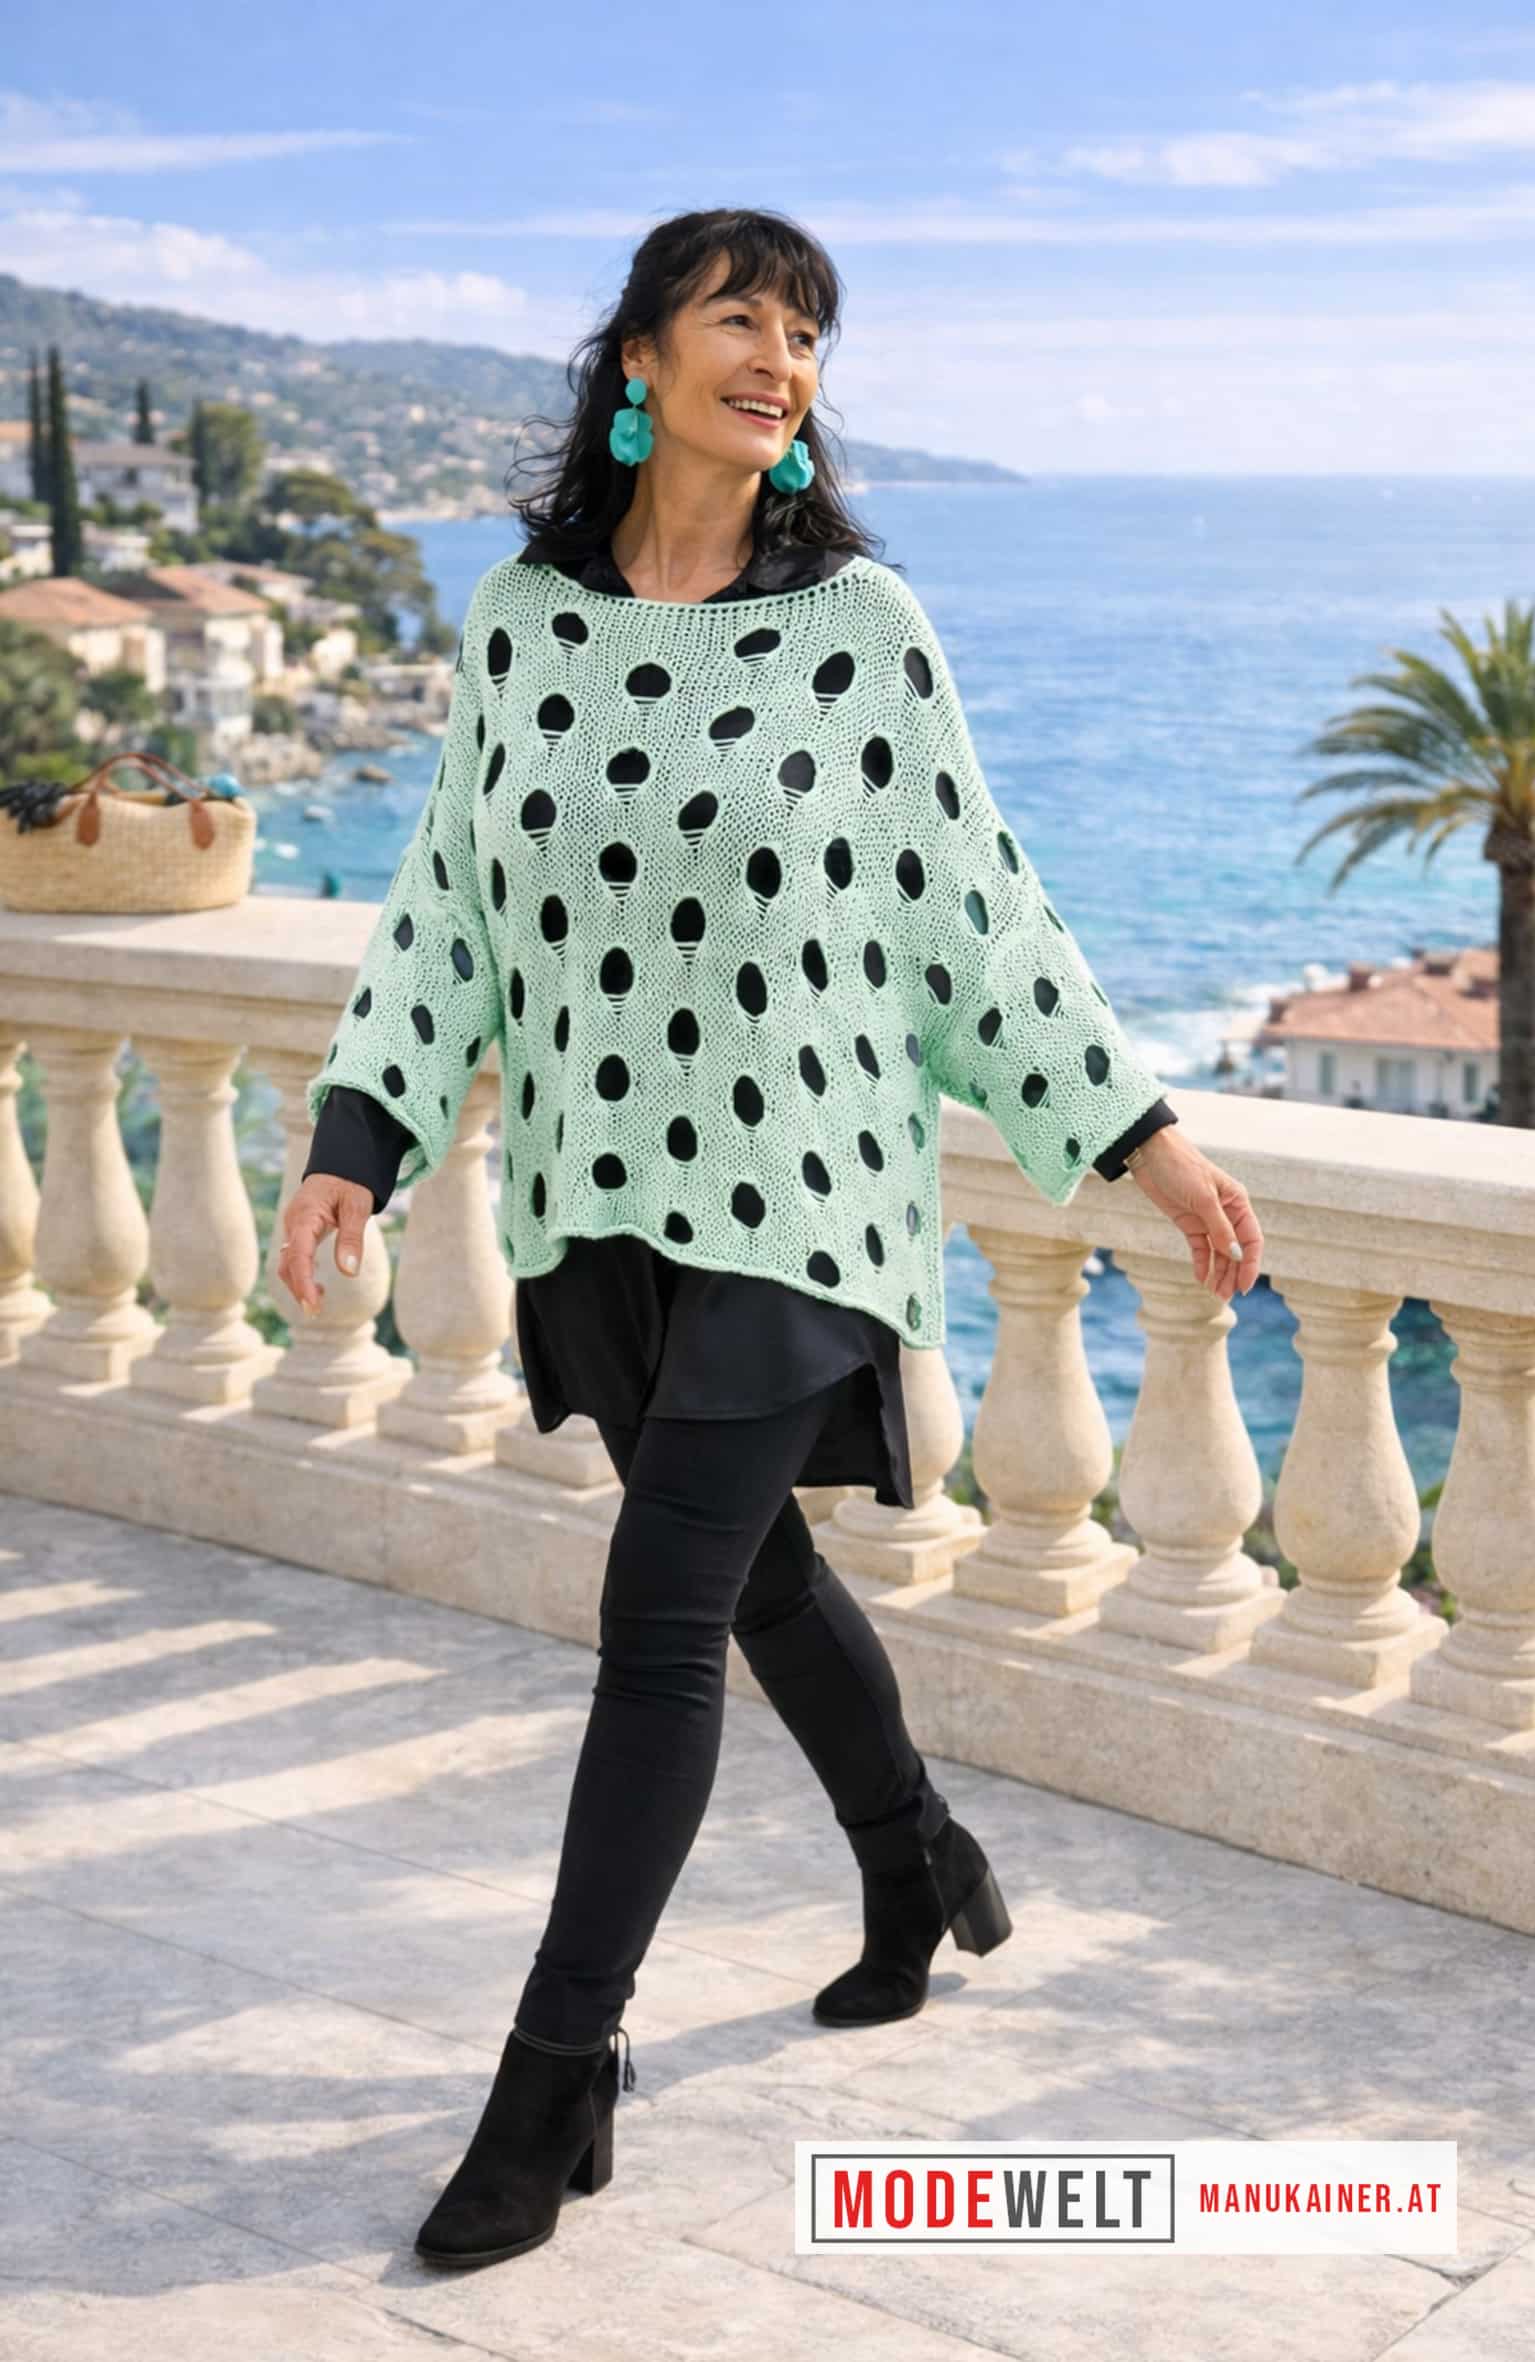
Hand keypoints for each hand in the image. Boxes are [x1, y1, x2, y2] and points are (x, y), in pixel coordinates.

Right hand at [277, 1173, 373, 1315]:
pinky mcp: (298, 1231)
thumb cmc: (351, 1181)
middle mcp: (293, 1223)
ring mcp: (293, 1227)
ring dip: (299, 1285)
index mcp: (306, 1216)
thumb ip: (352, 1238)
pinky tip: (318, 1289)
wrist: (341, 1162)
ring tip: (318, 1303)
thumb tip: (348, 1272)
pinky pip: (293, 1257)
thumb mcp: (358, 1206)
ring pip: (288, 1263)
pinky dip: (302, 1275)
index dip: (304, 1282)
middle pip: (288, 1263)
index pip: (299, 1255)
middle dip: (299, 1289)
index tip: (313, 1305)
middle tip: (316, 1312)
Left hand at [1123, 1129, 1262, 1300]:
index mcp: (1237, 1202)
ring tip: (1215, 1294)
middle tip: (1225, 1297)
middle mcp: (1226, 1213)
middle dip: (1232, 1274)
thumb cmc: (1181, 1167)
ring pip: (1219, 1252)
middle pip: (1235, 1250)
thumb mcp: (1203, 1198)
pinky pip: (1200, 1248)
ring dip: (1218, 1273)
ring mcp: (1207, 1219)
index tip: (1244, 1286)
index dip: (1250, 1264)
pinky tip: (1201, 1279)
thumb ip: (1220, 1228)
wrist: (1150, 1153)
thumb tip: (1235, 1255)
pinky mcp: (1189, 1222)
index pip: (1252, 1239)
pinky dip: (1202, 1263)